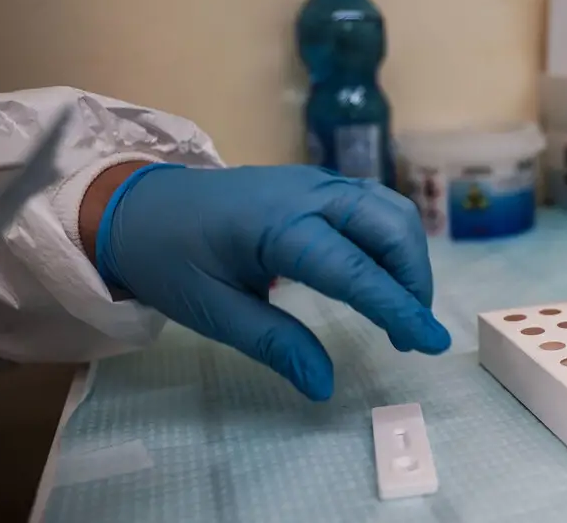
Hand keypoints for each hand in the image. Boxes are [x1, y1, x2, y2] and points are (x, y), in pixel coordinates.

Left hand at [89, 164, 450, 400]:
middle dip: (414, 279)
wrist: (135, 204)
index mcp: (278, 227)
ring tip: (401, 306)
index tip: (431, 342)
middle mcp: (308, 194)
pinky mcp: (316, 183)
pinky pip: (373, 202)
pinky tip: (383, 273)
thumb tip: (324, 386)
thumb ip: (275, 344)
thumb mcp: (213, 311)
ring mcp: (315, 181)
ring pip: (389, 209)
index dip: (399, 308)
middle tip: (409, 331)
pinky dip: (392, 238)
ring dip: (408, 256)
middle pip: (390, 227)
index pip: (357, 271)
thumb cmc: (168, 259)